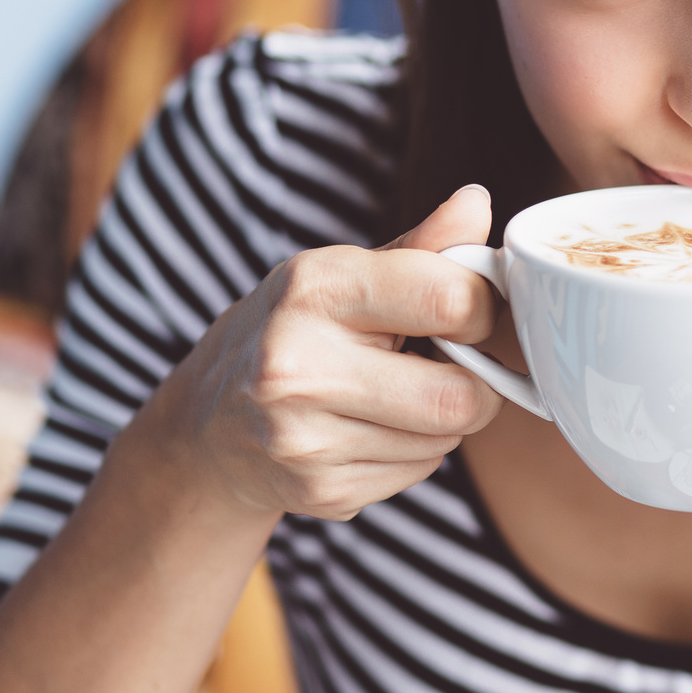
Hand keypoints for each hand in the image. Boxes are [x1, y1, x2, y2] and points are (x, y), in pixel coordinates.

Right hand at [142, 184, 503, 520]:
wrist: (208, 423)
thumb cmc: (292, 332)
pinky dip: (412, 453)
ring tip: (395, 394)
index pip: (450, 299)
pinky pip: (417, 474)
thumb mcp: (342, 274)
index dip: (483, 308)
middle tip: (447, 365)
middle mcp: (299, 365)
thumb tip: (478, 202)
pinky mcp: (319, 490)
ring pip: (444, 440)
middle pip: (459, 396)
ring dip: (441, 420)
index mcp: (315, 289)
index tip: (469, 310)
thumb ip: (420, 247)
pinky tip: (370, 429)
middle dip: (475, 383)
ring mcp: (305, 437)